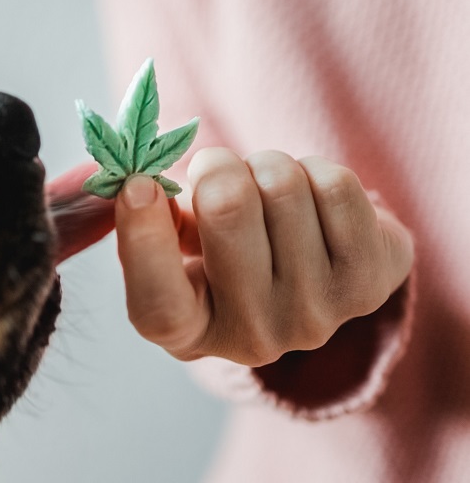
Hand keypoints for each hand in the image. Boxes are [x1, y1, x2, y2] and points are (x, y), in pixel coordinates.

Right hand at [114, 148, 413, 366]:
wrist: (311, 269)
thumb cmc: (222, 246)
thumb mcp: (172, 242)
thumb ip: (141, 217)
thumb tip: (134, 182)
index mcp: (187, 332)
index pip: (159, 305)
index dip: (145, 240)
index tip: (138, 184)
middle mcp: (251, 339)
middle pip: (228, 211)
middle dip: (218, 166)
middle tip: (217, 170)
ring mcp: (317, 316)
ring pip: (283, 185)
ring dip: (267, 166)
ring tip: (266, 190)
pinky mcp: (371, 281)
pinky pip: (334, 184)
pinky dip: (314, 170)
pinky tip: (310, 200)